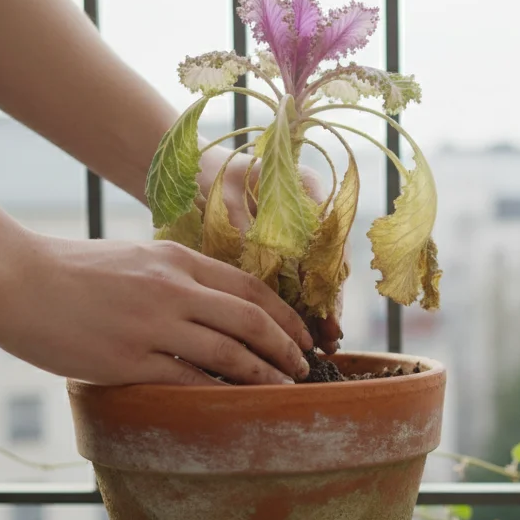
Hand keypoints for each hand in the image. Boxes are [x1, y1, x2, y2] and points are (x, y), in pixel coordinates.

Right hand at [0, 235, 313, 385]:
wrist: (14, 279)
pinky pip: (190, 381)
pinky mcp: (130, 358)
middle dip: (287, 349)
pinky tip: (237, 408)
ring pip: (230, 353)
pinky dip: (222, 395)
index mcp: (177, 260)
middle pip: (252, 320)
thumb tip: (211, 307)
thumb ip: (174, 278)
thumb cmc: (70, 272)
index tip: (303, 338)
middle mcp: (173, 288)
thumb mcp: (134, 260)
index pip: (251, 288)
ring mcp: (153, 323)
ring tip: (283, 392)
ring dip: (265, 376)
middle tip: (304, 371)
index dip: (286, 317)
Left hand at [198, 145, 343, 353]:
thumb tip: (268, 275)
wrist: (189, 174)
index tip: (324, 306)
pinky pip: (300, 283)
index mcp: (309, 189)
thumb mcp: (226, 202)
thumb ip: (250, 234)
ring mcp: (303, 235)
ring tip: (323, 345)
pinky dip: (300, 308)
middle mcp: (315, 213)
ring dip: (319, 311)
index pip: (330, 238)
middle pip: (330, 263)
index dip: (328, 276)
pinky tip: (301, 334)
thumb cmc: (209, 179)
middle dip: (330, 303)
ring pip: (318, 277)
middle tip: (329, 337)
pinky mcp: (287, 253)